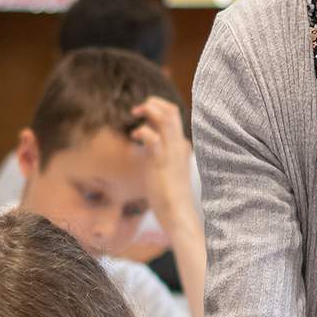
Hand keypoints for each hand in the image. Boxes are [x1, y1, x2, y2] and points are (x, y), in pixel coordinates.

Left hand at [128, 98, 194, 224]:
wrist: (178, 213)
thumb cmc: (170, 195)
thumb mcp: (166, 169)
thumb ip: (158, 154)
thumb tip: (146, 144)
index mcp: (181, 145)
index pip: (174, 115)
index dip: (158, 108)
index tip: (143, 115)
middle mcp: (179, 144)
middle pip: (172, 110)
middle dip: (153, 103)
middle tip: (137, 111)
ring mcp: (171, 151)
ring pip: (165, 118)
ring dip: (149, 110)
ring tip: (135, 115)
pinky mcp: (161, 161)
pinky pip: (152, 137)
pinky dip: (142, 131)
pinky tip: (135, 137)